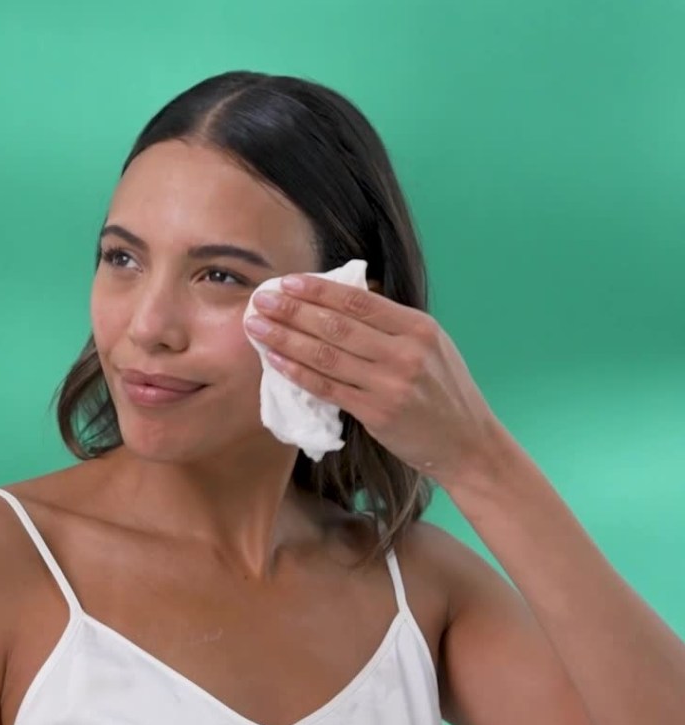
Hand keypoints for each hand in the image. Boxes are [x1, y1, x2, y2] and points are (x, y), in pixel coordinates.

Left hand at [244, 273, 501, 483]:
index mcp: (418, 327)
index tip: (287, 281)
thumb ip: (391, 326)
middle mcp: (405, 352)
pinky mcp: (377, 413)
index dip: (319, 290)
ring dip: (286, 339)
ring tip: (257, 327)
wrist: (467, 443)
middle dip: (292, 310)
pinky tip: (275, 361)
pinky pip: (328, 388)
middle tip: (260, 300)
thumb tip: (341, 300)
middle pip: (336, 326)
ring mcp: (391, 384)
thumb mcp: (430, 347)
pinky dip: (298, 373)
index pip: (358, 301)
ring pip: (326, 355)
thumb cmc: (444, 392)